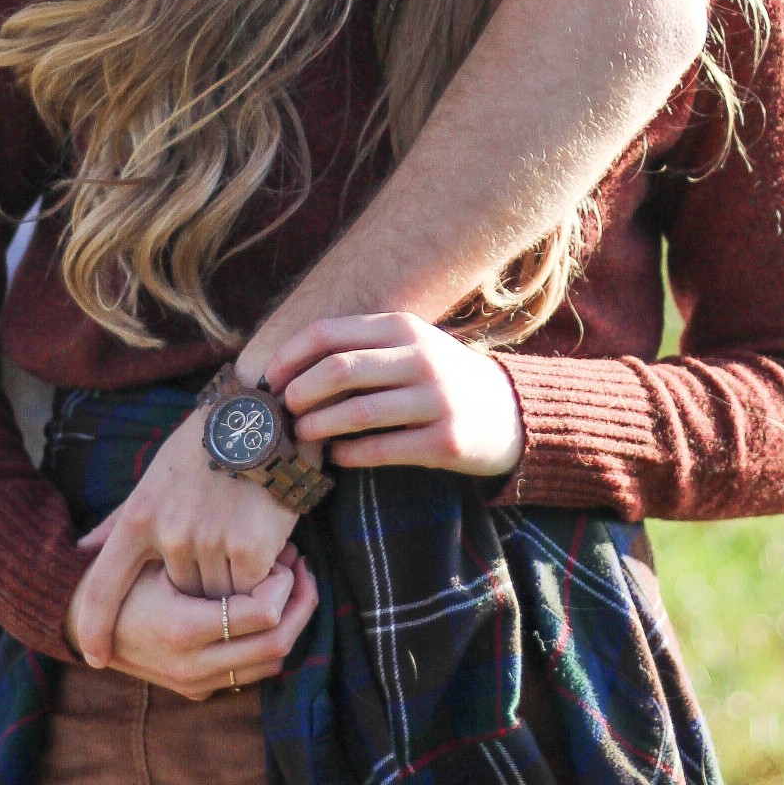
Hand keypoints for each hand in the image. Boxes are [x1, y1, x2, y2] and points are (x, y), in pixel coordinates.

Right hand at [66, 543, 316, 700]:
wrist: (81, 619)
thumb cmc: (122, 572)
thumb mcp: (155, 552)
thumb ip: (210, 549)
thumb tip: (270, 542)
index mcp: (181, 628)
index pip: (262, 614)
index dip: (283, 583)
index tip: (282, 556)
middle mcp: (190, 666)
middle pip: (277, 644)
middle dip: (300, 603)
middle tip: (301, 568)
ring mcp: (195, 684)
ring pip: (272, 664)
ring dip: (290, 624)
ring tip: (290, 583)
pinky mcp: (198, 692)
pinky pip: (252, 673)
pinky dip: (270, 641)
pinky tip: (269, 607)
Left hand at [68, 406, 300, 662]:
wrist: (262, 417)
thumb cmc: (203, 448)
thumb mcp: (153, 479)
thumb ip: (118, 521)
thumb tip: (80, 550)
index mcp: (138, 517)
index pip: (104, 585)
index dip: (94, 626)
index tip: (92, 657)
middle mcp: (169, 534)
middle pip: (177, 594)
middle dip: (196, 583)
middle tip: (217, 549)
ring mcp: (210, 543)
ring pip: (216, 596)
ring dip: (230, 580)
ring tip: (242, 538)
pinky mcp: (250, 549)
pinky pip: (250, 588)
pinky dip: (260, 574)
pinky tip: (265, 542)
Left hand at [271, 313, 524, 477]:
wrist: (511, 412)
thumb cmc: (443, 379)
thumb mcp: (411, 347)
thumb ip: (362, 348)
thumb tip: (291, 366)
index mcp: (404, 328)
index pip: (330, 333)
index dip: (290, 356)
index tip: (271, 379)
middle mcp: (421, 359)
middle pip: (338, 369)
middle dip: (300, 392)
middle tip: (284, 410)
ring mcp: (436, 400)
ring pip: (358, 412)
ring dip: (318, 426)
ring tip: (301, 435)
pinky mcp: (446, 441)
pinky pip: (382, 449)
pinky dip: (350, 454)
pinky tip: (338, 456)